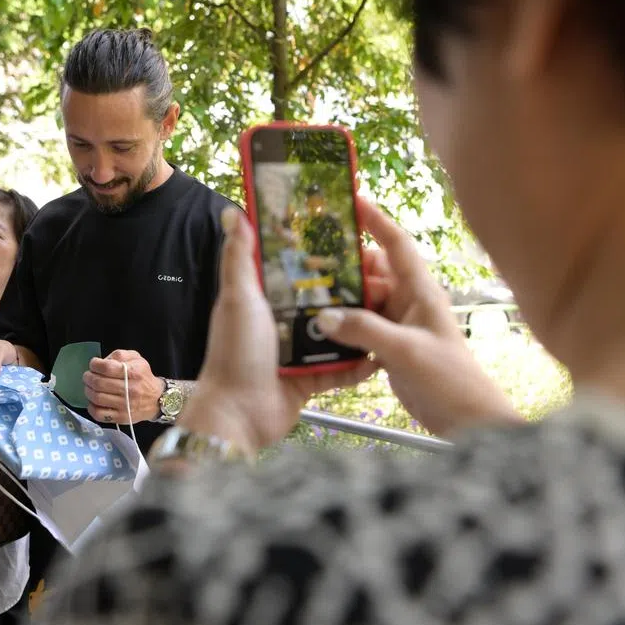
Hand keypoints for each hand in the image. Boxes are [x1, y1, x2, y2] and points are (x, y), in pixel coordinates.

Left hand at [83, 350, 164, 424]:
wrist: (156, 399)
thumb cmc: (143, 377)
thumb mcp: (137, 359)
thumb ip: (119, 355)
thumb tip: (102, 361)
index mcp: (134, 372)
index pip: (107, 367)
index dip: (95, 365)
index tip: (93, 364)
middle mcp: (130, 390)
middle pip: (99, 383)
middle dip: (88, 377)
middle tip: (88, 376)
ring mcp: (125, 405)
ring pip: (97, 398)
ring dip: (88, 391)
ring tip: (90, 387)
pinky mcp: (121, 418)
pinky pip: (99, 414)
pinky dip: (91, 407)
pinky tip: (93, 401)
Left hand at [176, 209, 375, 453]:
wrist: (239, 413)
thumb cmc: (235, 351)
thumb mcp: (238, 298)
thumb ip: (238, 257)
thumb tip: (234, 211)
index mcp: (263, 299)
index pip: (293, 268)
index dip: (316, 253)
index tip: (345, 236)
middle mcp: (282, 322)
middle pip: (322, 300)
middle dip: (349, 290)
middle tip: (380, 275)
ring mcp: (298, 352)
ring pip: (336, 333)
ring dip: (359, 325)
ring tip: (390, 309)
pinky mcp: (312, 379)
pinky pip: (342, 368)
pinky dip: (360, 363)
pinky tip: (384, 351)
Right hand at [314, 198, 520, 433]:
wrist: (466, 419)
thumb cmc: (449, 379)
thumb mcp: (406, 351)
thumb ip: (365, 330)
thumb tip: (324, 314)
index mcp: (421, 292)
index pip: (396, 244)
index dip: (375, 220)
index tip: (351, 199)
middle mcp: (409, 303)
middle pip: (372, 271)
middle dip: (346, 264)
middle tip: (310, 259)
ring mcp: (398, 325)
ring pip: (363, 300)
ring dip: (340, 298)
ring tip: (307, 294)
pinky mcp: (388, 348)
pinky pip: (360, 326)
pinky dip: (342, 325)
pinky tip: (319, 329)